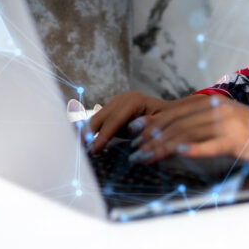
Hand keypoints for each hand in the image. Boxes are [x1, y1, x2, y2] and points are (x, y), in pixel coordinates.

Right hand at [88, 91, 206, 151]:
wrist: (172, 111)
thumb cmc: (170, 119)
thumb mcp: (164, 123)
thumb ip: (148, 126)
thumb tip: (133, 129)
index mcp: (134, 101)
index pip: (114, 119)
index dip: (103, 135)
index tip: (95, 149)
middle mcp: (122, 99)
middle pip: (101, 116)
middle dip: (89, 132)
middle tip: (79, 149)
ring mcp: (116, 102)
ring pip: (97, 117)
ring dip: (87, 132)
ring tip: (77, 147)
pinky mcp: (113, 109)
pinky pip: (100, 120)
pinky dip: (92, 130)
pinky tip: (83, 141)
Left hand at [128, 95, 248, 167]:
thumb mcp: (225, 121)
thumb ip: (202, 123)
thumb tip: (173, 131)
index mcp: (212, 103)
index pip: (175, 112)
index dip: (152, 122)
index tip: (133, 132)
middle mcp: (217, 109)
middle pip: (177, 123)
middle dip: (151, 137)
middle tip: (134, 151)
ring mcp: (228, 124)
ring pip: (188, 133)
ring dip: (163, 146)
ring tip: (146, 157)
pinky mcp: (238, 141)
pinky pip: (212, 144)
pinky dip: (194, 149)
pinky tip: (179, 153)